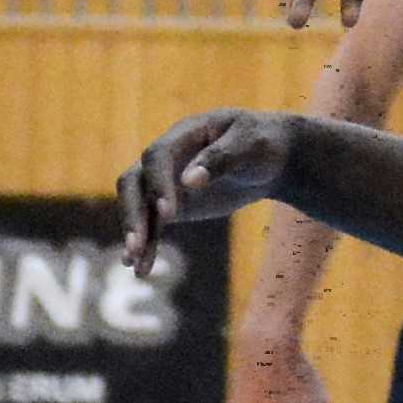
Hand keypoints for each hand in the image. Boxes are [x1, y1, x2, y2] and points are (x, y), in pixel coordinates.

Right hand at [119, 109, 297, 271]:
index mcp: (185, 133)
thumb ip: (222, 158)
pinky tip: (140, 268)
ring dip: (135, 234)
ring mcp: (166, 182)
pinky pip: (152, 225)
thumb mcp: (251, 145)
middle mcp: (167, 158)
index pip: (157, 156)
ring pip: (137, 207)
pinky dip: (147, 245)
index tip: (169, 214)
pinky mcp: (172, 206)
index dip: (158, 183)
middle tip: (136, 244)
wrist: (271, 159)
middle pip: (133, 181)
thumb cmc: (262, 144)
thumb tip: (188, 181)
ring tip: (134, 264)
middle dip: (132, 212)